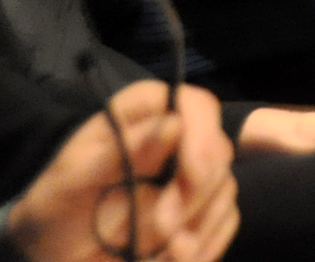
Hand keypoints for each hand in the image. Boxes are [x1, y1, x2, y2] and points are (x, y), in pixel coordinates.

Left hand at [8, 81, 236, 261]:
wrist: (53, 256)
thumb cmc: (53, 211)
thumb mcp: (72, 182)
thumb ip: (120, 152)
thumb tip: (174, 122)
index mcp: (141, 116)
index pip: (194, 105)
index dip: (203, 135)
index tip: (192, 175)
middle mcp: (174, 138)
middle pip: (216, 152)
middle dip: (193, 196)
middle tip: (162, 230)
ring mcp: (190, 175)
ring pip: (223, 190)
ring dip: (200, 228)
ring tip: (168, 257)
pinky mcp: (199, 210)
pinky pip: (224, 222)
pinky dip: (207, 246)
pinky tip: (174, 261)